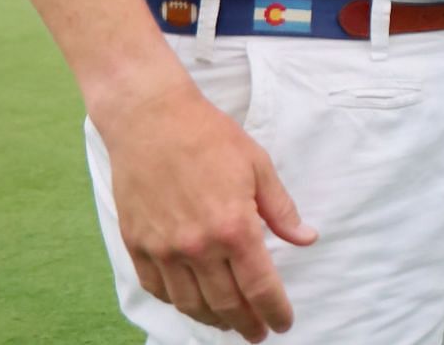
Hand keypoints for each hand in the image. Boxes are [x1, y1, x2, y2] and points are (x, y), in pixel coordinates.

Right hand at [94, 81, 316, 340]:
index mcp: (234, 226)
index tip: (282, 324)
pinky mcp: (137, 245)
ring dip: (214, 320)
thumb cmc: (209, 137)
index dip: (275, 311)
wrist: (150, 120)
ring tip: (229, 322)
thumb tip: (306, 238)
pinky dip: (178, 303)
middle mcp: (198, 246)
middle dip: (247, 324)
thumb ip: (281, 210)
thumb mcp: (258, 166)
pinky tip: (192, 302)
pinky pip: (159, 289)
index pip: (260, 287)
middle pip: (227, 304)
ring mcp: (164, 249)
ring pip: (192, 304)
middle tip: (258, 332)